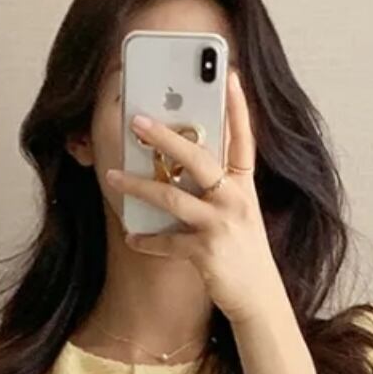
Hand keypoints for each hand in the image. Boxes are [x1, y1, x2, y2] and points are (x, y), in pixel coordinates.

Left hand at [103, 68, 285, 325]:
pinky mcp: (208, 254)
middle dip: (165, 137)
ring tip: (113, 176)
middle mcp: (236, 200)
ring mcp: (222, 226)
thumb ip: (218, 186)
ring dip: (139, 187)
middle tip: (137, 120)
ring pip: (174, 199)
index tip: (230, 74)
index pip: (243, 139)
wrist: (259, 299)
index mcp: (245, 186)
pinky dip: (147, 241)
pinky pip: (168, 243)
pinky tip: (132, 237)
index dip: (238, 106)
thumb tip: (182, 161)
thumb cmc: (243, 252)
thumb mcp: (240, 212)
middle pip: (198, 159)